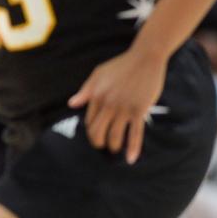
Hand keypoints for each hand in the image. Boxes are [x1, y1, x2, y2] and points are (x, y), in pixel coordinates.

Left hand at [68, 47, 168, 163]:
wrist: (145, 58)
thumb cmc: (121, 65)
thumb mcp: (98, 74)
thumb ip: (85, 91)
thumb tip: (71, 104)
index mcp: (96, 95)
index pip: (89, 121)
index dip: (92, 131)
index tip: (97, 134)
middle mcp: (108, 104)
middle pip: (98, 132)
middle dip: (99, 143)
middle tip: (103, 146)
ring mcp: (124, 108)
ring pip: (115, 136)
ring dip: (114, 147)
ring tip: (115, 150)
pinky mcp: (139, 110)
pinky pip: (135, 134)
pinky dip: (133, 148)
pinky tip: (131, 159)